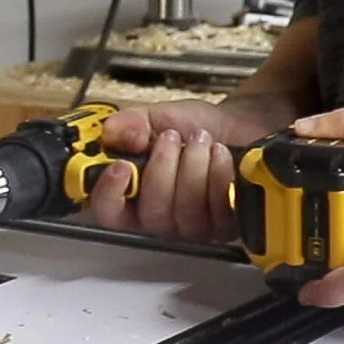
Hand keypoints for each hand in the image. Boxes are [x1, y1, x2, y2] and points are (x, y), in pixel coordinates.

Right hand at [88, 100, 272, 241]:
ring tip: (201, 140)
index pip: (108, 213)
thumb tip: (114, 132)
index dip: (110, 195)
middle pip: (152, 215)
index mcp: (131, 196)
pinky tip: (220, 155)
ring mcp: (192, 226)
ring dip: (194, 167)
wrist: (234, 125)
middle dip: (163, 169)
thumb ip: (130, 123)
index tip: (122, 166)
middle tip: (172, 137)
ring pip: (186, 211)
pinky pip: (218, 208)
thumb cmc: (192, 127)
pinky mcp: (224, 224)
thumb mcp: (155, 117)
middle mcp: (159, 218)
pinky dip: (219, 174)